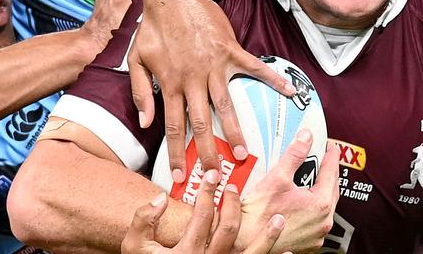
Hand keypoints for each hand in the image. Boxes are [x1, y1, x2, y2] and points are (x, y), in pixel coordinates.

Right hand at [121, 169, 285, 252]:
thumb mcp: (135, 248)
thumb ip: (142, 221)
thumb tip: (158, 198)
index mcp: (185, 252)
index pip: (202, 216)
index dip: (207, 192)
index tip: (211, 176)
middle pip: (227, 229)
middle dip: (233, 204)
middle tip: (232, 188)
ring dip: (267, 237)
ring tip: (279, 220)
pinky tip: (288, 253)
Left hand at [129, 0, 295, 180]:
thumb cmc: (154, 26)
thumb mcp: (136, 59)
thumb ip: (139, 91)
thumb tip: (145, 120)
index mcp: (170, 84)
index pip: (173, 126)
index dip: (176, 152)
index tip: (179, 176)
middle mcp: (193, 80)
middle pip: (202, 123)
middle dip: (209, 152)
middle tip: (217, 176)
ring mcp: (214, 66)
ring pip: (226, 104)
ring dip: (236, 130)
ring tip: (245, 151)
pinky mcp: (231, 51)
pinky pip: (254, 68)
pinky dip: (272, 79)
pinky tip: (289, 91)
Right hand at [238, 130, 340, 253]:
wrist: (244, 242)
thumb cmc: (259, 216)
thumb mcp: (277, 178)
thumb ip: (294, 155)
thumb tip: (305, 138)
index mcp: (320, 205)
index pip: (332, 173)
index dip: (331, 156)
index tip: (331, 147)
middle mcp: (322, 223)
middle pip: (332, 190)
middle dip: (328, 172)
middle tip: (323, 159)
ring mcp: (316, 235)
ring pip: (325, 206)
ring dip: (322, 190)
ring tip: (313, 177)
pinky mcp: (307, 243)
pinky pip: (317, 220)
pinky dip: (313, 207)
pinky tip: (303, 200)